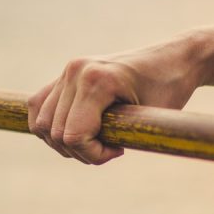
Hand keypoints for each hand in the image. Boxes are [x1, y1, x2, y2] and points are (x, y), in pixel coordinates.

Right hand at [28, 35, 207, 163]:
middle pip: (55, 133)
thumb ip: (112, 138)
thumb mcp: (148, 119)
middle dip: (81, 151)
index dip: (93, 155)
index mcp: (97, 80)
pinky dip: (50, 126)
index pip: (73, 136)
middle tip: (111, 148)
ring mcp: (67, 71)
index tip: (119, 151)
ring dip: (64, 142)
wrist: (174, 59)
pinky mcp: (65, 75)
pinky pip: (40, 106)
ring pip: (42, 123)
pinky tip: (76, 132)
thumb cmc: (169, 89)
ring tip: (95, 142)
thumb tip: (79, 151)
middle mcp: (75, 71)